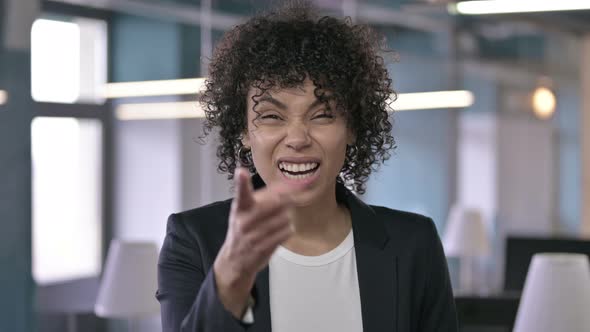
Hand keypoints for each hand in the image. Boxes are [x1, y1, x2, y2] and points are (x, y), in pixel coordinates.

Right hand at [213, 167, 293, 317]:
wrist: (235, 260)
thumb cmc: (243, 229)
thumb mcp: (245, 211)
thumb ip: (263, 198)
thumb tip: (288, 185)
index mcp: (240, 208)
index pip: (241, 193)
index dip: (241, 182)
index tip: (241, 172)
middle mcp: (244, 221)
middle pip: (275, 203)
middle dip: (287, 200)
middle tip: (291, 198)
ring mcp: (253, 236)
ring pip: (284, 217)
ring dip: (287, 217)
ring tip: (280, 220)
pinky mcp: (263, 248)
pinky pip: (286, 232)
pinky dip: (287, 230)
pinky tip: (280, 231)